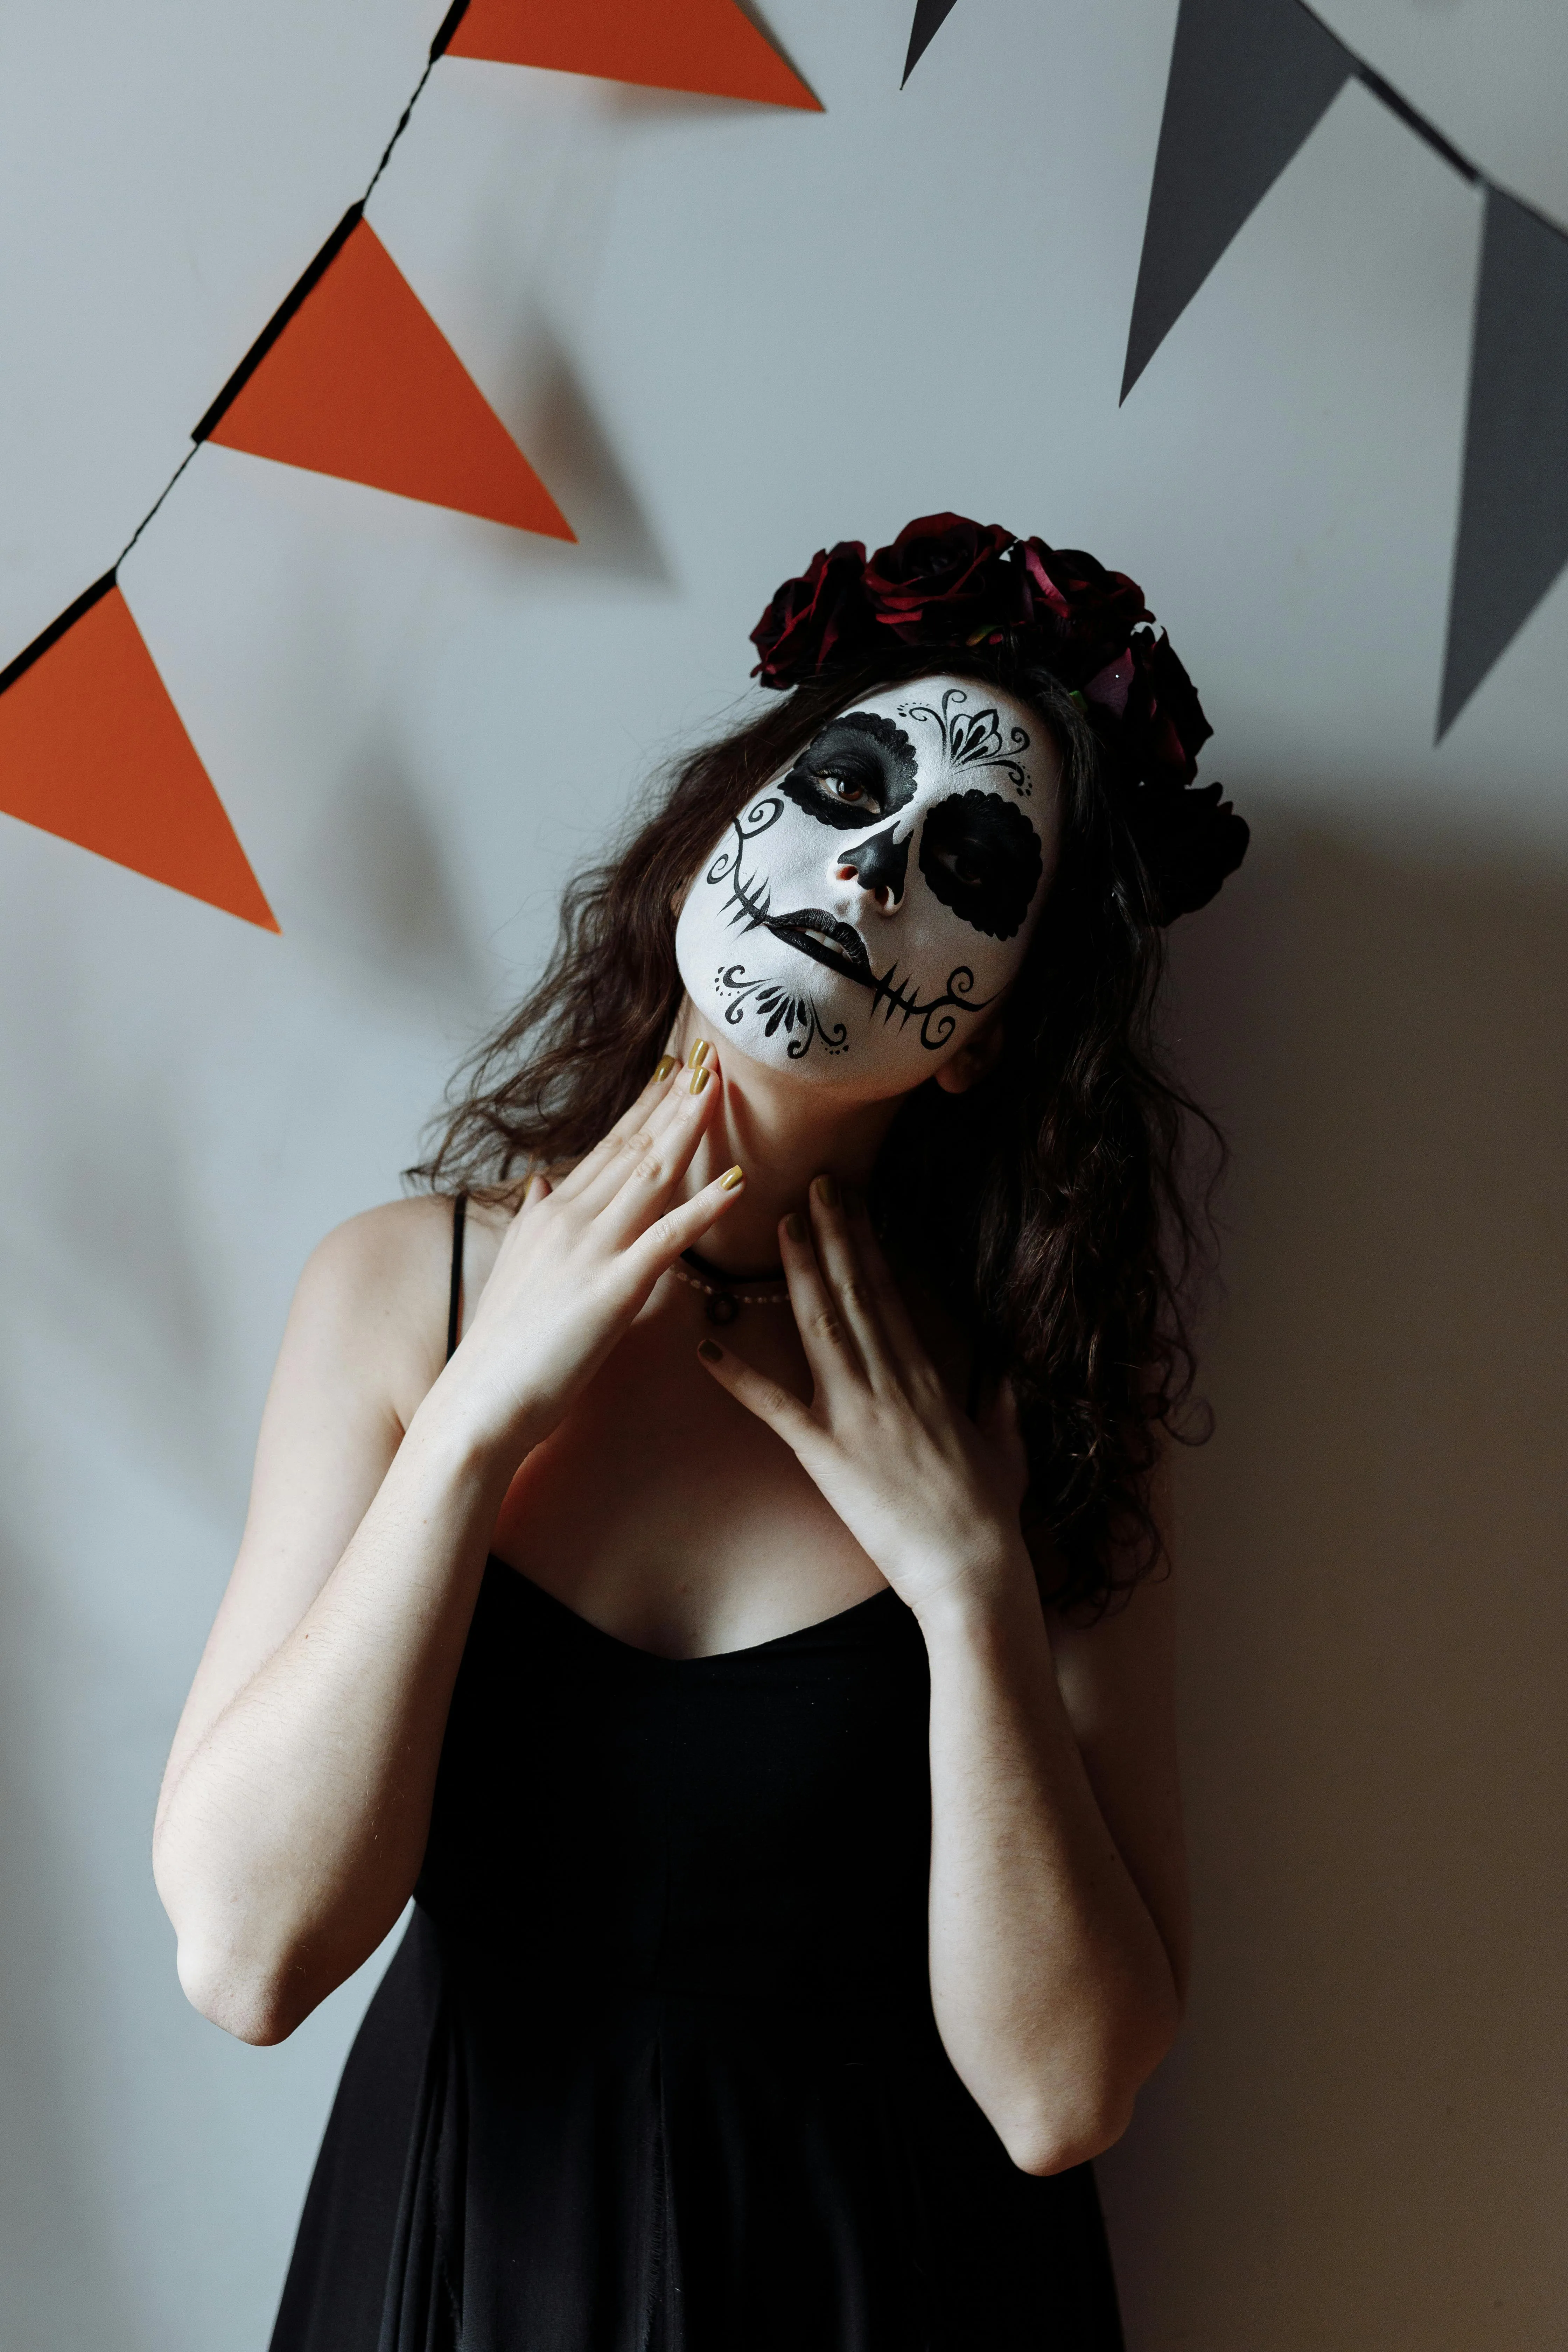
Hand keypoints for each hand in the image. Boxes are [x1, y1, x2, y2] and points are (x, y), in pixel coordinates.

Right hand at [435, 1048, 741, 1462]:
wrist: (478, 1404)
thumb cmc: (503, 1348)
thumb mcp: (518, 1268)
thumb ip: (534, 1220)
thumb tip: (543, 1180)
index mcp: (551, 1213)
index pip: (609, 1146)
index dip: (646, 1105)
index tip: (674, 1067)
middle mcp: (569, 1217)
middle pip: (635, 1145)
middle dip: (675, 1097)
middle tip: (711, 1052)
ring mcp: (591, 1249)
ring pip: (652, 1172)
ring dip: (690, 1126)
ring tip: (722, 1085)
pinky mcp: (613, 1288)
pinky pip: (667, 1237)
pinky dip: (704, 1207)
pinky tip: (737, 1182)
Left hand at [695, 1179, 1030, 1619]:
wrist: (974, 1570)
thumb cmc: (991, 1516)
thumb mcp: (1008, 1448)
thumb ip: (1002, 1406)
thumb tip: (1009, 1377)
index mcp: (927, 1378)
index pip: (890, 1295)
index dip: (867, 1246)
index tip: (853, 1206)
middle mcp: (890, 1383)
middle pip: (854, 1294)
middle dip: (832, 1236)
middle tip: (811, 1186)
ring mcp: (857, 1414)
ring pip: (820, 1327)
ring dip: (797, 1274)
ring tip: (779, 1225)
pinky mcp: (827, 1454)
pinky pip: (773, 1408)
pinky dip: (737, 1376)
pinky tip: (704, 1347)